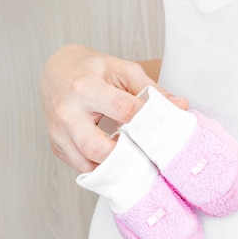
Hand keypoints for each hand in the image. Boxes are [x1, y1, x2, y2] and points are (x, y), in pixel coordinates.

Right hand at [40, 44, 187, 172]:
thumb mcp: (123, 71)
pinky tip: (114, 161)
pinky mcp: (56, 145)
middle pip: (96, 146)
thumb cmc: (93, 70)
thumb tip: (182, 106)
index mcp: (85, 86)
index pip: (121, 109)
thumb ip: (152, 90)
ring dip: (112, 166)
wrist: (55, 70)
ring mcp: (58, 132)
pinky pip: (80, 167)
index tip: (161, 128)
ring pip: (85, 163)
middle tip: (142, 154)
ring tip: (130, 159)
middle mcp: (67, 111)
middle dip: (123, 155)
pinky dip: (100, 168)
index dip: (145, 121)